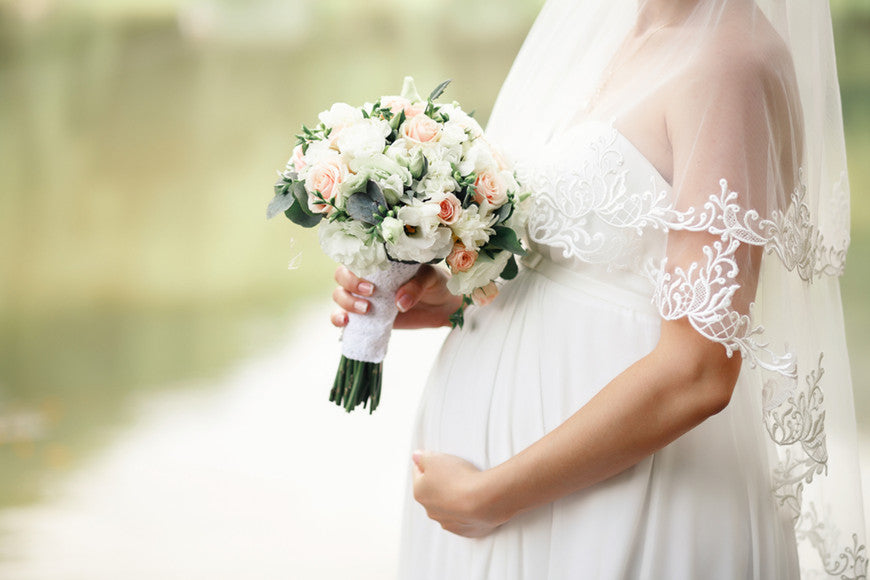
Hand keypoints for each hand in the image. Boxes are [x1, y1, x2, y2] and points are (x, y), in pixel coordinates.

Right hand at [330, 265, 461, 328]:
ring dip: (346, 303)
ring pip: (340, 296)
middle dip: (349, 285)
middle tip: (371, 293)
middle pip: (341, 276)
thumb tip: (399, 303)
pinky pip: (343, 317)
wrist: (443, 306)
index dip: (355, 266)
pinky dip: (338, 319)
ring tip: (366, 310)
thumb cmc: (435, 284)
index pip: (355, 258)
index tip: (371, 280)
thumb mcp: (429, 278)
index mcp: (380, 262)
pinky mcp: (365, 317)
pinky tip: (346, 323)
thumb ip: (415, 287)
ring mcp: (364, 297)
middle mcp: (367, 277)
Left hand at [411, 450, 507, 537]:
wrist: (483, 500)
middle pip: (433, 491)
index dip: (429, 463)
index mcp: (420, 492)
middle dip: (442, 481)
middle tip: (456, 472)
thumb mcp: (436, 458)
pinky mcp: (464, 530)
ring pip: (447, 506)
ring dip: (454, 497)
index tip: (440, 460)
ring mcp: (447, 522)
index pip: (419, 473)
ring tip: (469, 486)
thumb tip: (416, 457)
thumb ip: (422, 457)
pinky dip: (467, 510)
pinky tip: (475, 500)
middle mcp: (430, 510)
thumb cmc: (459, 478)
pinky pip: (463, 518)